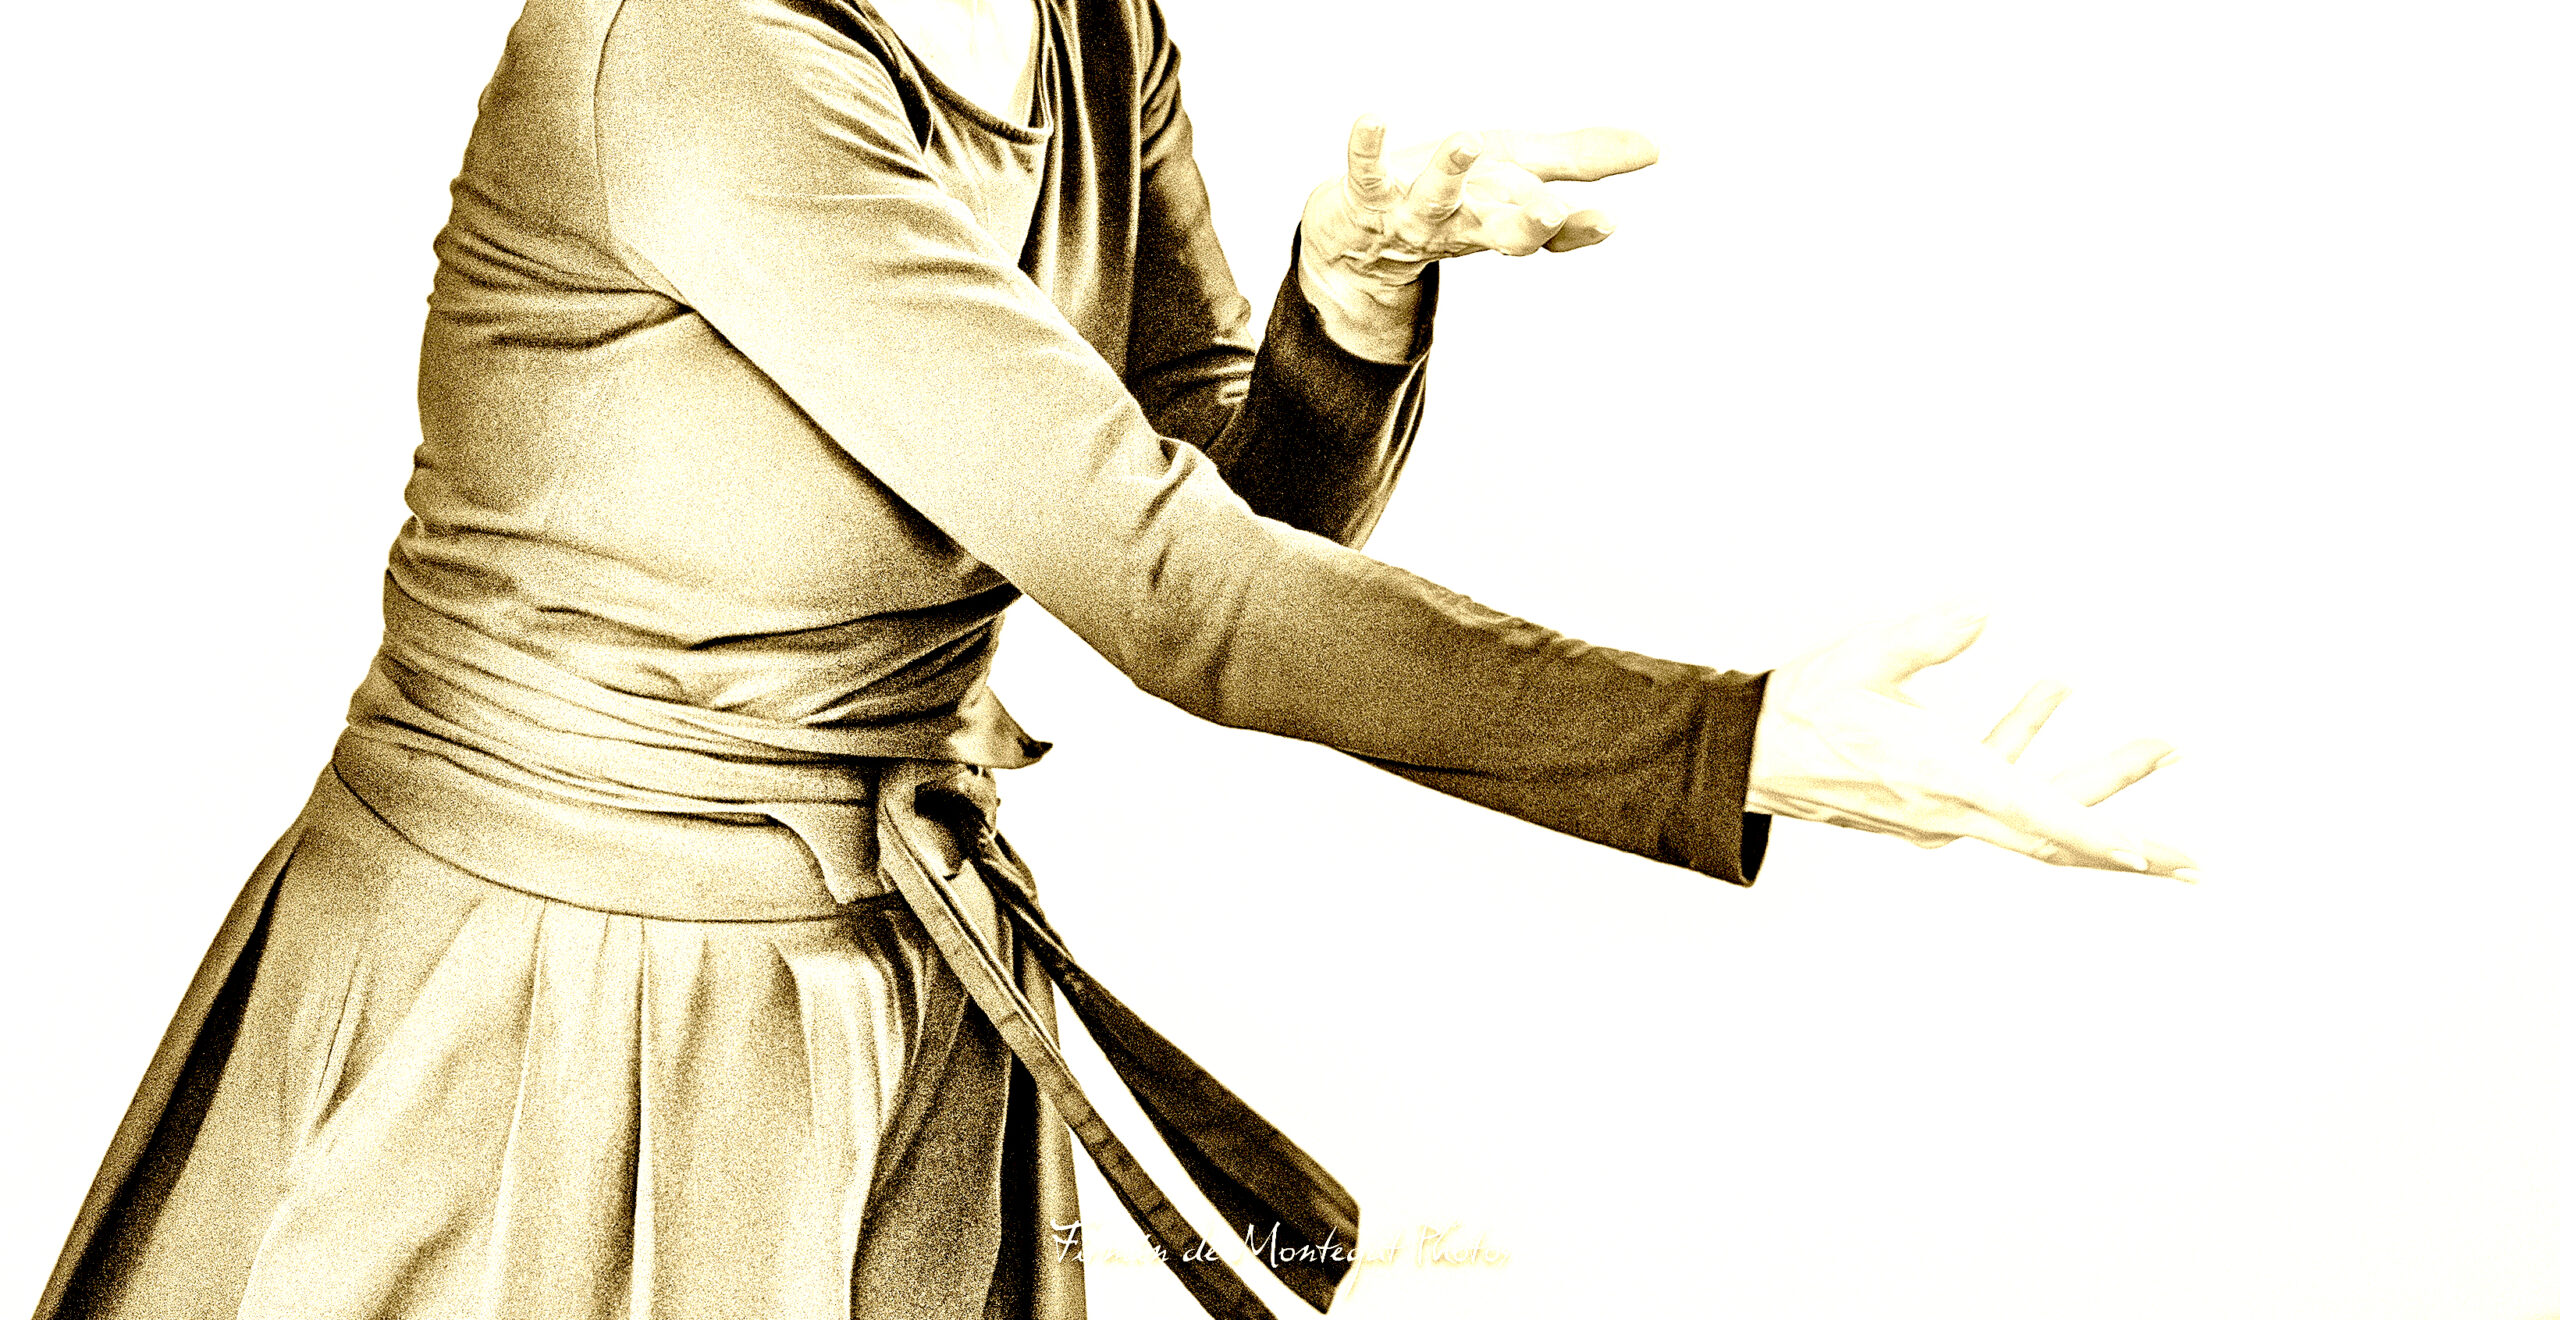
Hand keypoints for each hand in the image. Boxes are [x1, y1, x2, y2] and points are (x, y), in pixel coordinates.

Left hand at [1296, 116, 1659, 360]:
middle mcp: (1464, 223)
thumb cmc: (1452, 192)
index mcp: (1505, 217)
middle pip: (1502, 233)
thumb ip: (1581, 158)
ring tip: (1467, 142)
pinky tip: (1372, 119)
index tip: (1607, 222)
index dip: (1576, 231)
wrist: (1359, 237)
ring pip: (1437, 200)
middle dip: (1527, 224)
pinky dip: (1366, 147)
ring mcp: (1413, 213)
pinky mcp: (1366, 197)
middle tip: (1549, 211)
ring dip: (1451, 173)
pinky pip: (1366, 173)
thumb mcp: (1519, 168)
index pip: (1550, 233)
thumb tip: (1655, 147)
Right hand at [1745, 609, 2199, 878]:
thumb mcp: (1863, 660)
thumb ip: (1925, 635)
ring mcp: (1941, 815)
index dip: (2094, 832)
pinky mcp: (1932, 805)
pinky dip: (2034, 746)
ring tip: (2160, 746)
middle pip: (2055, 837)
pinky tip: (2054, 691)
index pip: (2032, 812)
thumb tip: (1983, 608)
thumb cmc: (1802, 707)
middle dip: (2130, 845)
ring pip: (2037, 816)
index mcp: (1939, 778)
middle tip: (2197, 861)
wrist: (1745, 756)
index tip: (2146, 855)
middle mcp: (1948, 811)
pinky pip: (2002, 788)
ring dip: (2100, 786)